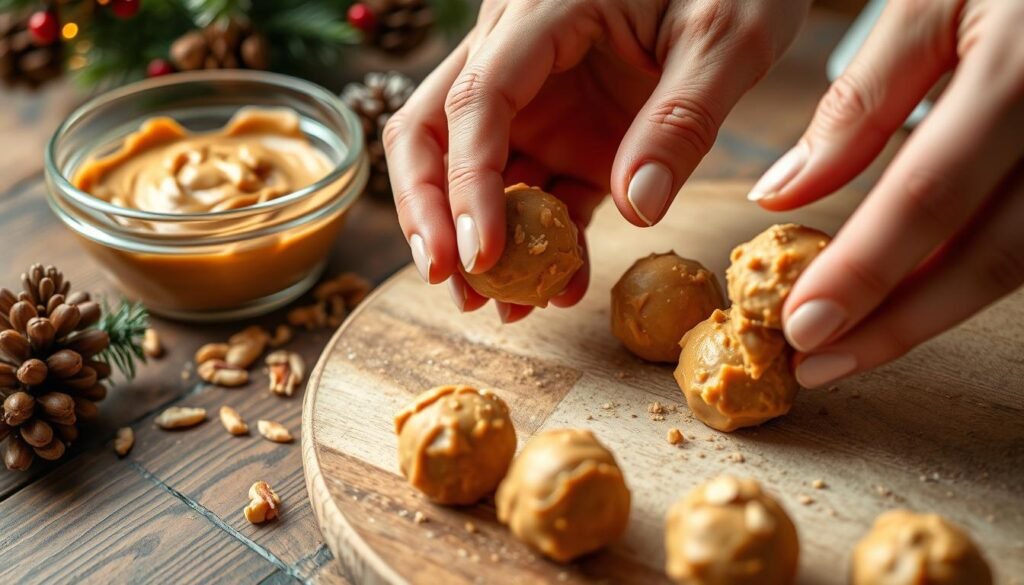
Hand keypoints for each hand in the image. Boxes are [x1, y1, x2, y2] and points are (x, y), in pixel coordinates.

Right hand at [384, 0, 809, 321]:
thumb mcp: (726, 35)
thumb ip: (681, 118)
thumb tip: (637, 209)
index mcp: (540, 13)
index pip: (477, 102)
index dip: (468, 183)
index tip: (483, 255)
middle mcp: (520, 55)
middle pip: (434, 131)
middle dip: (432, 210)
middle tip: (455, 281)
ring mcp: (542, 99)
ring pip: (478, 172)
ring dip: (484, 238)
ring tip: (505, 307)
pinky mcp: (573, 132)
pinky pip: (546, 190)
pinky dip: (547, 239)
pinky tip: (564, 287)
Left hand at [749, 0, 1023, 386]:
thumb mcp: (927, 4)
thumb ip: (859, 102)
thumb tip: (781, 194)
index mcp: (1018, 73)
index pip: (930, 197)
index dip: (864, 272)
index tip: (801, 328)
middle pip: (987, 257)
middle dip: (896, 325)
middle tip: (819, 364)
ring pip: (1015, 264)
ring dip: (930, 315)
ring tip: (852, 346)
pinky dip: (969, 276)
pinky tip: (913, 298)